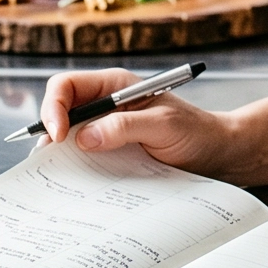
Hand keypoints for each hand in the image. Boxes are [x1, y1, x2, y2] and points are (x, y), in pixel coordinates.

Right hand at [38, 67, 246, 180]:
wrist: (218, 155)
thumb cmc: (196, 132)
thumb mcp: (163, 126)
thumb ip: (124, 127)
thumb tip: (83, 138)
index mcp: (115, 86)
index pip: (67, 86)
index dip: (54, 107)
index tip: (58, 136)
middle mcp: (106, 104)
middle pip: (60, 110)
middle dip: (50, 132)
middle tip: (51, 158)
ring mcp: (107, 129)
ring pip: (68, 136)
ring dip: (60, 153)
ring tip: (58, 173)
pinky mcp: (111, 151)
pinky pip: (84, 157)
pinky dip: (76, 167)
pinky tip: (77, 182)